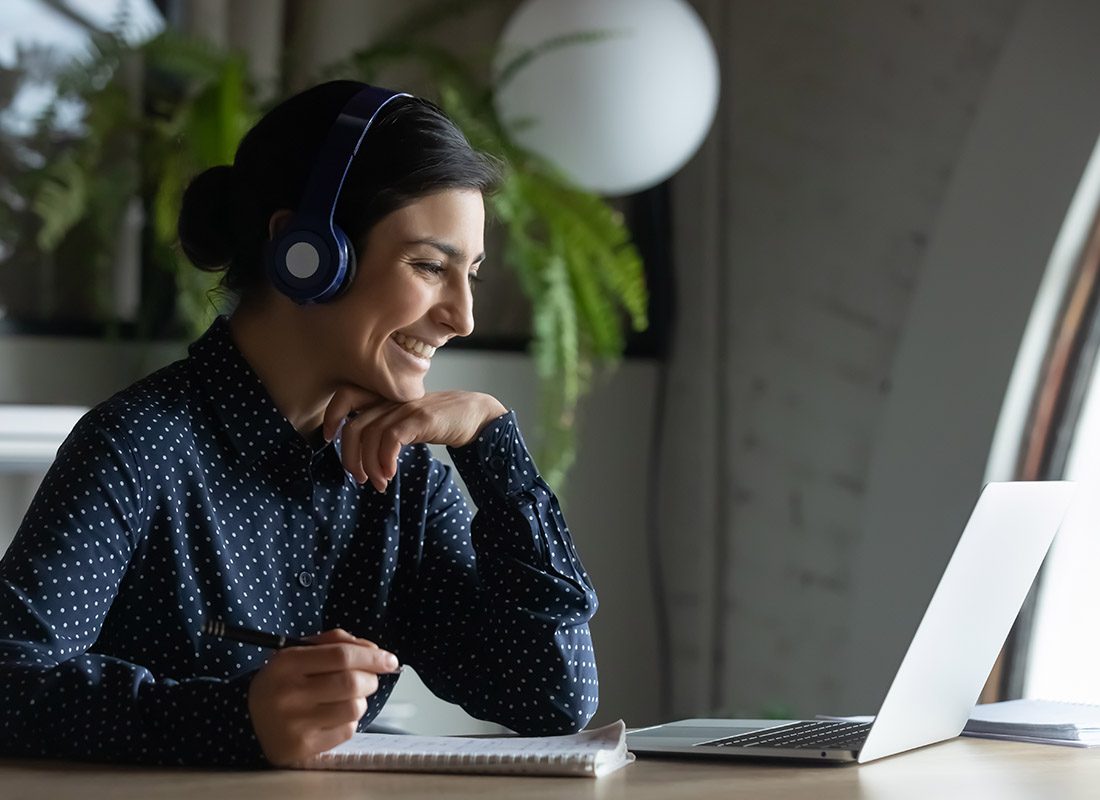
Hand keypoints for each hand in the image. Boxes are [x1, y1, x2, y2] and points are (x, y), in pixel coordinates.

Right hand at [247, 628, 398, 765]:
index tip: (390, 660)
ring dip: (360, 701)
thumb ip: (336, 643)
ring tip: (346, 698)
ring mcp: (294, 723)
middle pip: (352, 682)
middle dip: (371, 679)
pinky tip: (333, 717)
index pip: (341, 655)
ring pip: (354, 708)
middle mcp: (288, 693)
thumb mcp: (299, 652)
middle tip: (368, 680)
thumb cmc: (285, 682)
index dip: (372, 657)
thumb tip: (376, 652)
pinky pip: (346, 731)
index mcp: (287, 663)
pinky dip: (348, 721)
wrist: (251, 721)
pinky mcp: (303, 748)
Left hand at [323, 387, 507, 491]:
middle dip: (350, 458)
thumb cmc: (439, 422)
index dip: (332, 417)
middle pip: (354, 427)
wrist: (475, 415)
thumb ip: (385, 429)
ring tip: (379, 483)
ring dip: (370, 466)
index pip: (346, 396)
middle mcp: (392, 400)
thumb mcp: (406, 422)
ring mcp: (406, 408)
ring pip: (370, 436)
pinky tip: (391, 473)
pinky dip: (385, 460)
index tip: (330, 440)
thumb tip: (362, 456)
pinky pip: (391, 439)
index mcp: (385, 398)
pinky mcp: (421, 418)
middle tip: (360, 478)